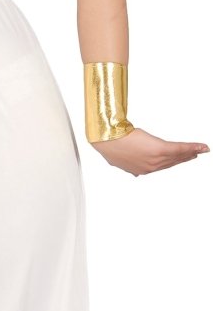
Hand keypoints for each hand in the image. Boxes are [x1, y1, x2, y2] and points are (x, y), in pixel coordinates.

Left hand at [89, 127, 209, 175]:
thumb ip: (130, 163)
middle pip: (172, 162)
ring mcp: (155, 159)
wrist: (107, 138)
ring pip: (177, 156)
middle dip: (185, 158)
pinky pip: (179, 149)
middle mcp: (150, 167)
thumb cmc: (109, 143)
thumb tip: (134, 172)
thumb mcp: (119, 157)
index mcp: (141, 169)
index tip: (183, 159)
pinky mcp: (159, 149)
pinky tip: (201, 147)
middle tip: (195, 154)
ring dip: (190, 152)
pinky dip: (192, 147)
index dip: (173, 162)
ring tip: (200, 150)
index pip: (161, 165)